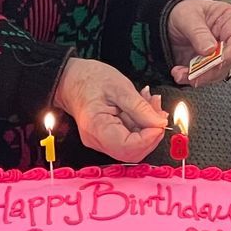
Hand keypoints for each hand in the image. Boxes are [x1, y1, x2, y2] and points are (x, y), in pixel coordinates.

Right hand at [53, 58, 169, 161]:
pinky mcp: (107, 138)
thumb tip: (160, 124)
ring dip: (148, 129)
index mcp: (96, 127)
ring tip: (152, 104)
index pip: (128, 147)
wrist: (71, 79)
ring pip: (134, 146)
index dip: (149, 138)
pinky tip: (144, 107)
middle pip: (132, 152)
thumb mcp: (119, 87)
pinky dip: (141, 125)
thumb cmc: (90, 79)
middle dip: (152, 135)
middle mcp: (97, 141)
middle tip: (159, 112)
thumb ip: (140, 107)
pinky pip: (129, 138)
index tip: (160, 122)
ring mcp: (101, 141)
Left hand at [165, 0, 230, 86]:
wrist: (168, 20)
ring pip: (217, 72)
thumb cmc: (183, 10)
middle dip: (211, 70)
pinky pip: (204, 76)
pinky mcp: (207, 64)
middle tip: (195, 74)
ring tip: (181, 74)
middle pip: (228, 60)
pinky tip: (180, 74)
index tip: (218, 62)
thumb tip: (210, 49)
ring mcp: (218, 54)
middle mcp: (227, 39)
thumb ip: (199, 32)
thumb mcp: (187, 16)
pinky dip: (191, 78)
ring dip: (199, 77)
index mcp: (229, 20)